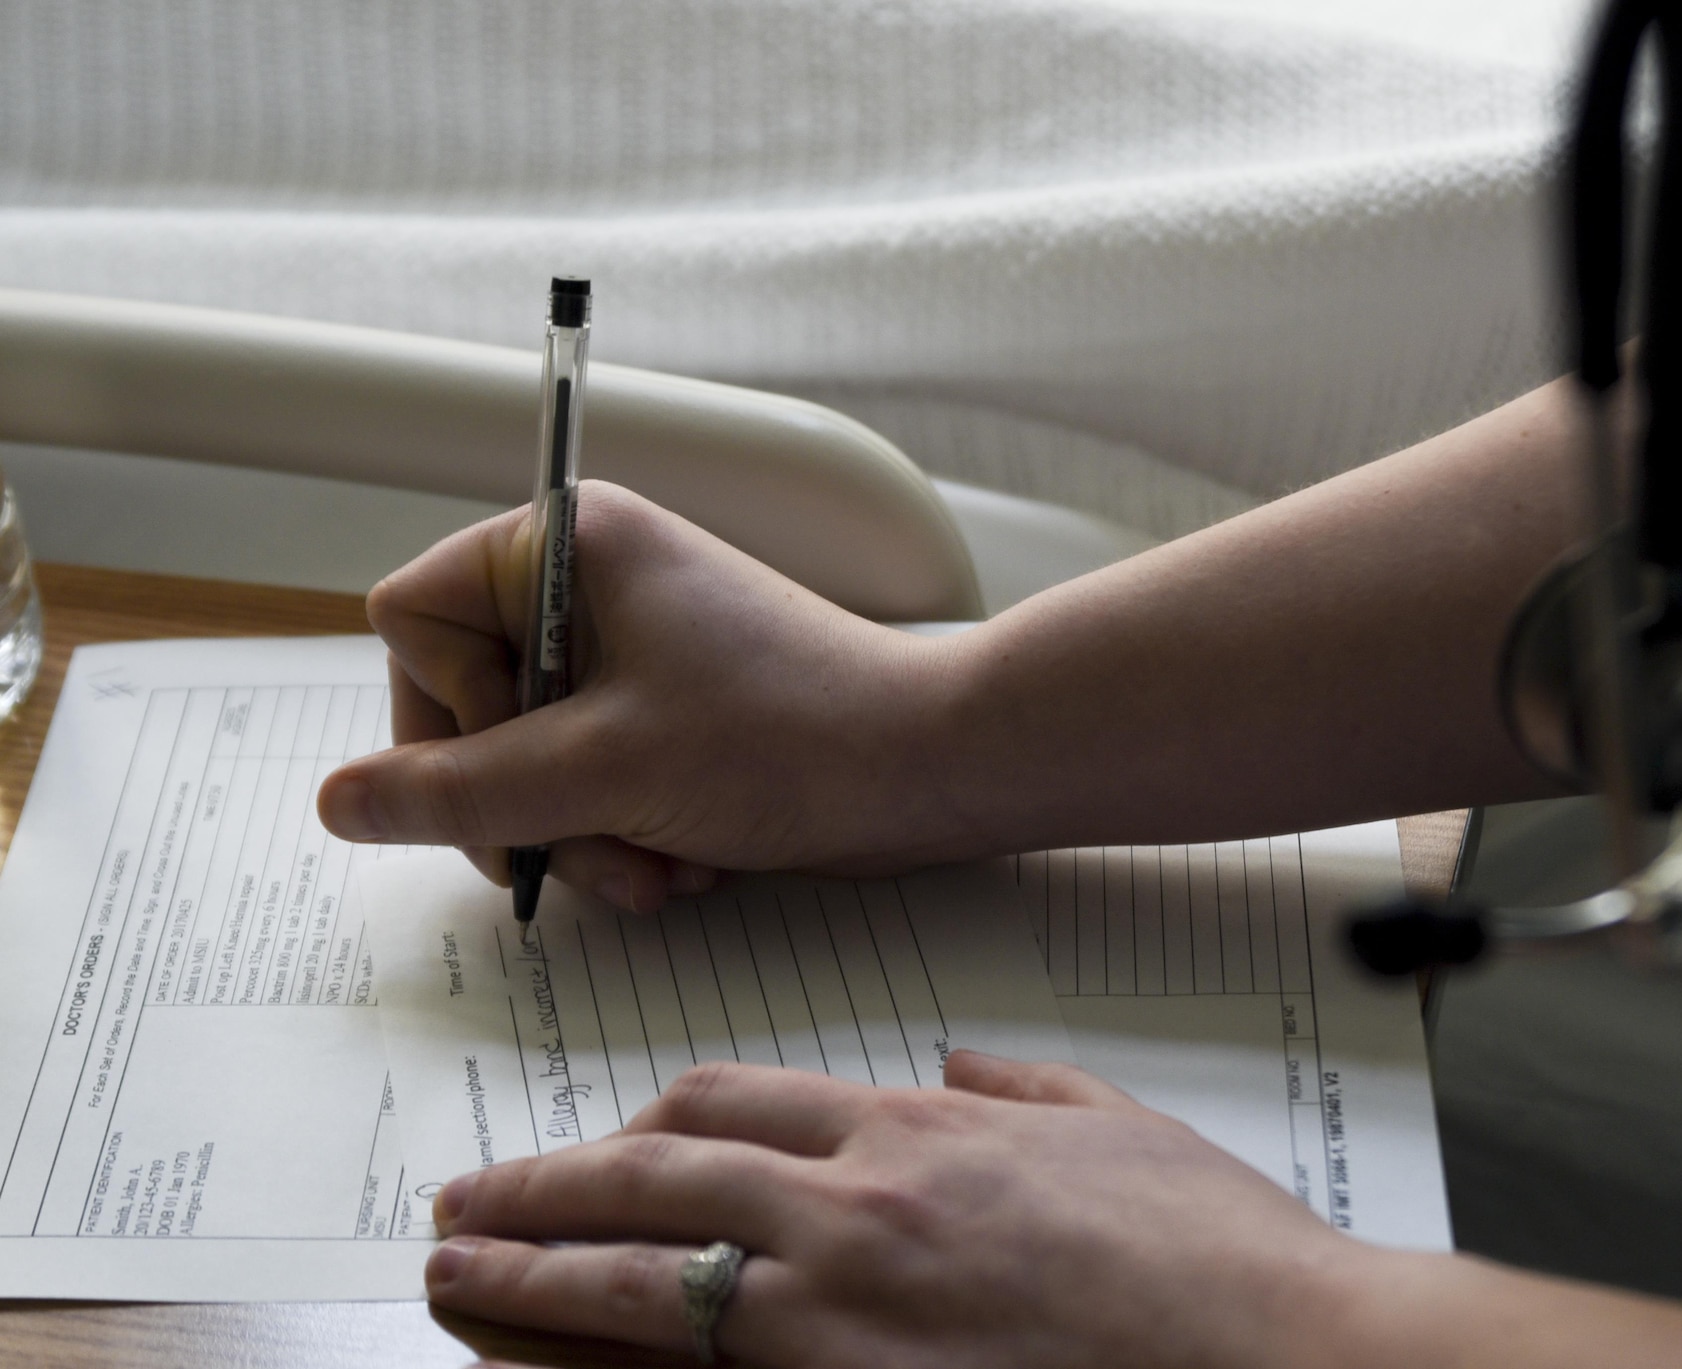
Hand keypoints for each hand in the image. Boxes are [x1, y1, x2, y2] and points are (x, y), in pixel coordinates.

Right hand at [316, 482, 969, 908]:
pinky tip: (683, 866)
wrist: (932, 769)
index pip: (409, 619)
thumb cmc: (790, 738)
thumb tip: (338, 802)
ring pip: (525, 762)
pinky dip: (623, 836)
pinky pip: (589, 783)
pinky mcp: (666, 715)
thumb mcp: (601, 772)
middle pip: (462, 707)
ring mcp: (630, 655)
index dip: (443, 710)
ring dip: (579, 836)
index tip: (522, 756)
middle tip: (579, 853)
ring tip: (654, 870)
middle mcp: (589, 587)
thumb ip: (457, 792)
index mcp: (567, 545)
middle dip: (522, 803)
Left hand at [422, 1052, 1368, 1368]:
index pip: (737, 1103)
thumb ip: (1018, 1086)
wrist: (1285, 1364)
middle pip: (655, 1179)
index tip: (601, 1142)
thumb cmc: (1216, 1258)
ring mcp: (839, 1321)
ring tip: (454, 1277)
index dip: (648, 1121)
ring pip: (634, 1284)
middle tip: (467, 1201)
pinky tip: (545, 1368)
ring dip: (526, 1276)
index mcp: (920, 1132)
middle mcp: (857, 1211)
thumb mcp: (1117, 1127)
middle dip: (543, 1187)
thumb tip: (951, 1065)